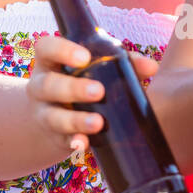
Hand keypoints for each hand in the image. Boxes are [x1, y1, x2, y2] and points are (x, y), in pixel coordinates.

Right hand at [28, 35, 160, 158]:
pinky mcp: (54, 136)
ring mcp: (44, 113)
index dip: (61, 50)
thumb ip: (123, 62)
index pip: (46, 47)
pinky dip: (74, 142)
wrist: (55, 117)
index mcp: (51, 62)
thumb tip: (150, 67)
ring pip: (53, 116)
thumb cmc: (83, 81)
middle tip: (98, 91)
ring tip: (98, 123)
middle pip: (48, 85)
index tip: (85, 57)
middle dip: (73, 88)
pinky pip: (61, 140)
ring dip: (75, 120)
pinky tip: (83, 144)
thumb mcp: (96, 68)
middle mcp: (41, 86)